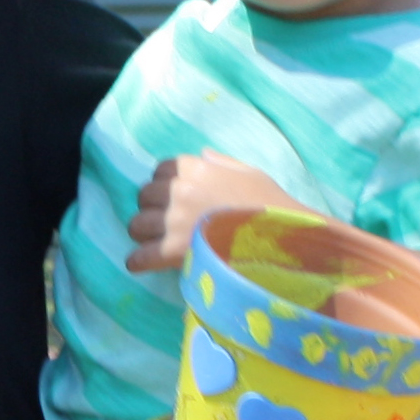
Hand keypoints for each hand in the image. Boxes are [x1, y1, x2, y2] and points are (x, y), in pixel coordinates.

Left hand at [125, 151, 304, 273]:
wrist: (283, 240)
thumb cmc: (272, 207)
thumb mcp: (252, 174)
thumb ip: (223, 163)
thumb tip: (202, 154)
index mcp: (198, 169)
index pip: (162, 169)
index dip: (165, 184)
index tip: (173, 196)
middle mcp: (181, 191)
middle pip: (145, 195)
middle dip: (152, 208)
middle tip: (164, 222)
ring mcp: (174, 221)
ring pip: (136, 224)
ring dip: (143, 234)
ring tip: (155, 243)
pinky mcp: (171, 251)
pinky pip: (138, 256)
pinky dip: (138, 262)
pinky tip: (142, 264)